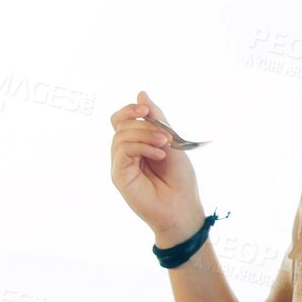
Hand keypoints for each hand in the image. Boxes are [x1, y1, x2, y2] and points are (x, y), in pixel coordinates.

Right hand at [109, 91, 203, 244]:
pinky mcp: (119, 176)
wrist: (183, 208)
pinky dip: (141, 147)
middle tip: (166, 136)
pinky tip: (158, 155)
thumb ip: (156, 119)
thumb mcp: (171, 142)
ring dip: (145, 134)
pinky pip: (122, 151)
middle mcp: (125, 154)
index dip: (130, 109)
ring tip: (165, 146)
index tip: (146, 109)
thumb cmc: (180, 180)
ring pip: (121, 136)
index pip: (121, 119)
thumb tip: (141, 93)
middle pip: (119, 124)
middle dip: (144, 123)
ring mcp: (121, 165)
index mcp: (136, 144)